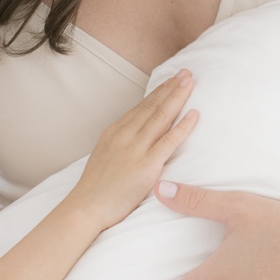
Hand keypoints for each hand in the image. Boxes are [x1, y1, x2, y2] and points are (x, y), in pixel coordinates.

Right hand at [70, 71, 196, 230]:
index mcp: (114, 131)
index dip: (159, 91)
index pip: (141, 106)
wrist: (86, 207)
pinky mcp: (147, 165)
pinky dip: (183, 126)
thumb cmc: (96, 187)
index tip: (172, 79)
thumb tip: (136, 133)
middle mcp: (125, 135)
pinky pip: (169, 141)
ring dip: (177, 97)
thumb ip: (121, 141)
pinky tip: (194, 114)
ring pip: (161, 116)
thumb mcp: (104, 154)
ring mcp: (136, 148)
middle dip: (171, 87)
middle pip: (152, 105)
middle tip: (186, 72)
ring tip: (190, 82)